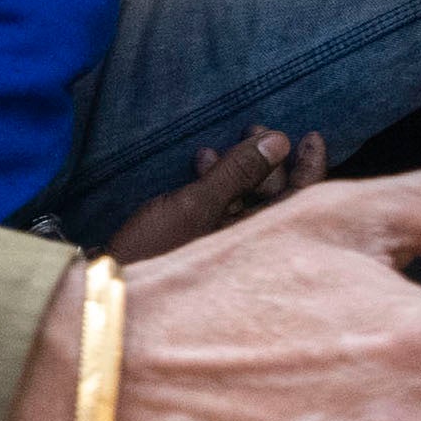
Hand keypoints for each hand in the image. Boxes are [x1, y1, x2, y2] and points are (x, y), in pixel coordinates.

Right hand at [109, 129, 323, 266]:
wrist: (109, 293)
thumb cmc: (153, 253)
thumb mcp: (196, 205)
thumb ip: (238, 172)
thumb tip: (280, 140)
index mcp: (260, 245)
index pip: (301, 203)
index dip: (310, 168)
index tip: (311, 136)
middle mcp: (249, 250)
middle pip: (275, 200)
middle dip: (267, 161)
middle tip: (253, 128)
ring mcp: (224, 249)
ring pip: (246, 202)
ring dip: (238, 169)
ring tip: (219, 144)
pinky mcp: (200, 246)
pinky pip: (222, 210)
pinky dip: (216, 185)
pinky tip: (200, 163)